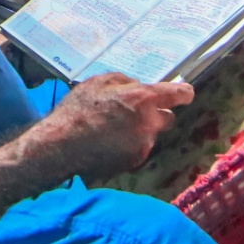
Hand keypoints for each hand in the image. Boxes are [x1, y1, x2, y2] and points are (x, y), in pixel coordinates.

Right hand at [26, 72, 194, 181]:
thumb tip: (136, 86)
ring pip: (150, 135)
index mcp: (144, 99)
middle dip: (156, 114)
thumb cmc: (78, 110)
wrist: (61, 148)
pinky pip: (138, 149)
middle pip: (168, 118)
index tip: (183, 94)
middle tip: (135, 111)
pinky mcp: (134, 162)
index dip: (183, 93)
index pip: (179, 94)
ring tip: (113, 129)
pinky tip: (108, 143)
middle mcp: (150, 124)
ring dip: (140, 130)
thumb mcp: (98, 82)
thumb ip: (124, 82)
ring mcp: (143, 146)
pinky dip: (129, 145)